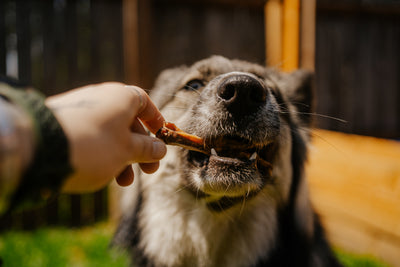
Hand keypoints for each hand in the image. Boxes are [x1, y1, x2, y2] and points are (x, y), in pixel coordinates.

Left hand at [45, 82, 166, 192]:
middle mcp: (101, 97)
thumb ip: (147, 149)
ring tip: (123, 182)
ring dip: (122, 157)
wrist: (41, 148)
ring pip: (109, 133)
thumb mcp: (128, 151)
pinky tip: (101, 173)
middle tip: (149, 171)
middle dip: (140, 149)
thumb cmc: (96, 146)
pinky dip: (102, 153)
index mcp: (121, 97)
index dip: (155, 120)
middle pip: (128, 122)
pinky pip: (91, 136)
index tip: (161, 137)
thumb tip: (161, 148)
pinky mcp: (64, 122)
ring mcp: (80, 109)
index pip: (144, 102)